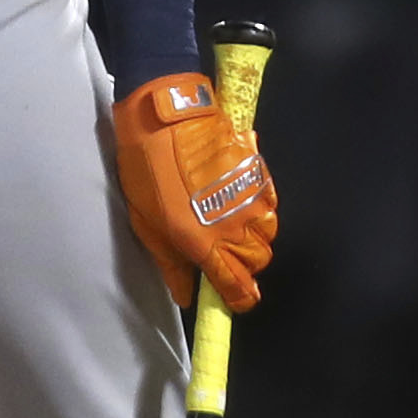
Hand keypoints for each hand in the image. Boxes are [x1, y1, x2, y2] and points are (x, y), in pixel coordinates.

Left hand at [111, 71, 278, 313]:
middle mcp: (235, 226)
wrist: (165, 117)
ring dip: (255, 237)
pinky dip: (262, 209)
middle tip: (226, 257)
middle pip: (258, 260)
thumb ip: (171, 264)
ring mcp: (251, 198)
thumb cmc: (147, 171)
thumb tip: (187, 295)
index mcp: (204, 244)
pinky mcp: (259, 172)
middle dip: (246, 266)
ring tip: (234, 229)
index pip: (237, 285)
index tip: (238, 300)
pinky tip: (243, 203)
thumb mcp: (147, 224)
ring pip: (269, 232)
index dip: (240, 298)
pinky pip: (271, 203)